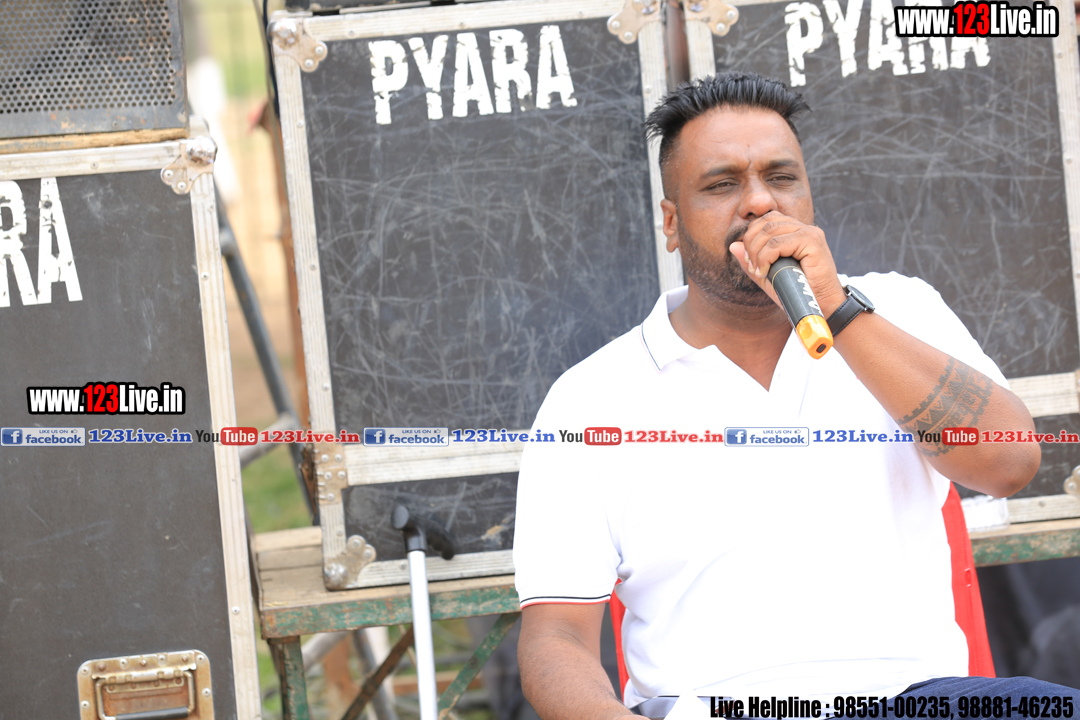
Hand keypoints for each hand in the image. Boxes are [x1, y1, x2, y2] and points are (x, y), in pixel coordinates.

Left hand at [728, 211, 846, 316]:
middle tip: (752, 267)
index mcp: (794, 232)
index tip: (750, 262)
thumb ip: (752, 261)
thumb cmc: (798, 293)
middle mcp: (803, 228)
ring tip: (759, 271)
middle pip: (765, 222)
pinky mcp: (813, 241)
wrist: (823, 306)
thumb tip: (733, 245)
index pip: (765, 221)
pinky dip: (766, 257)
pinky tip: (765, 271)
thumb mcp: (769, 277)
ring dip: (757, 252)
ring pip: (770, 230)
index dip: (751, 237)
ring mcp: (809, 232)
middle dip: (750, 244)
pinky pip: (778, 243)